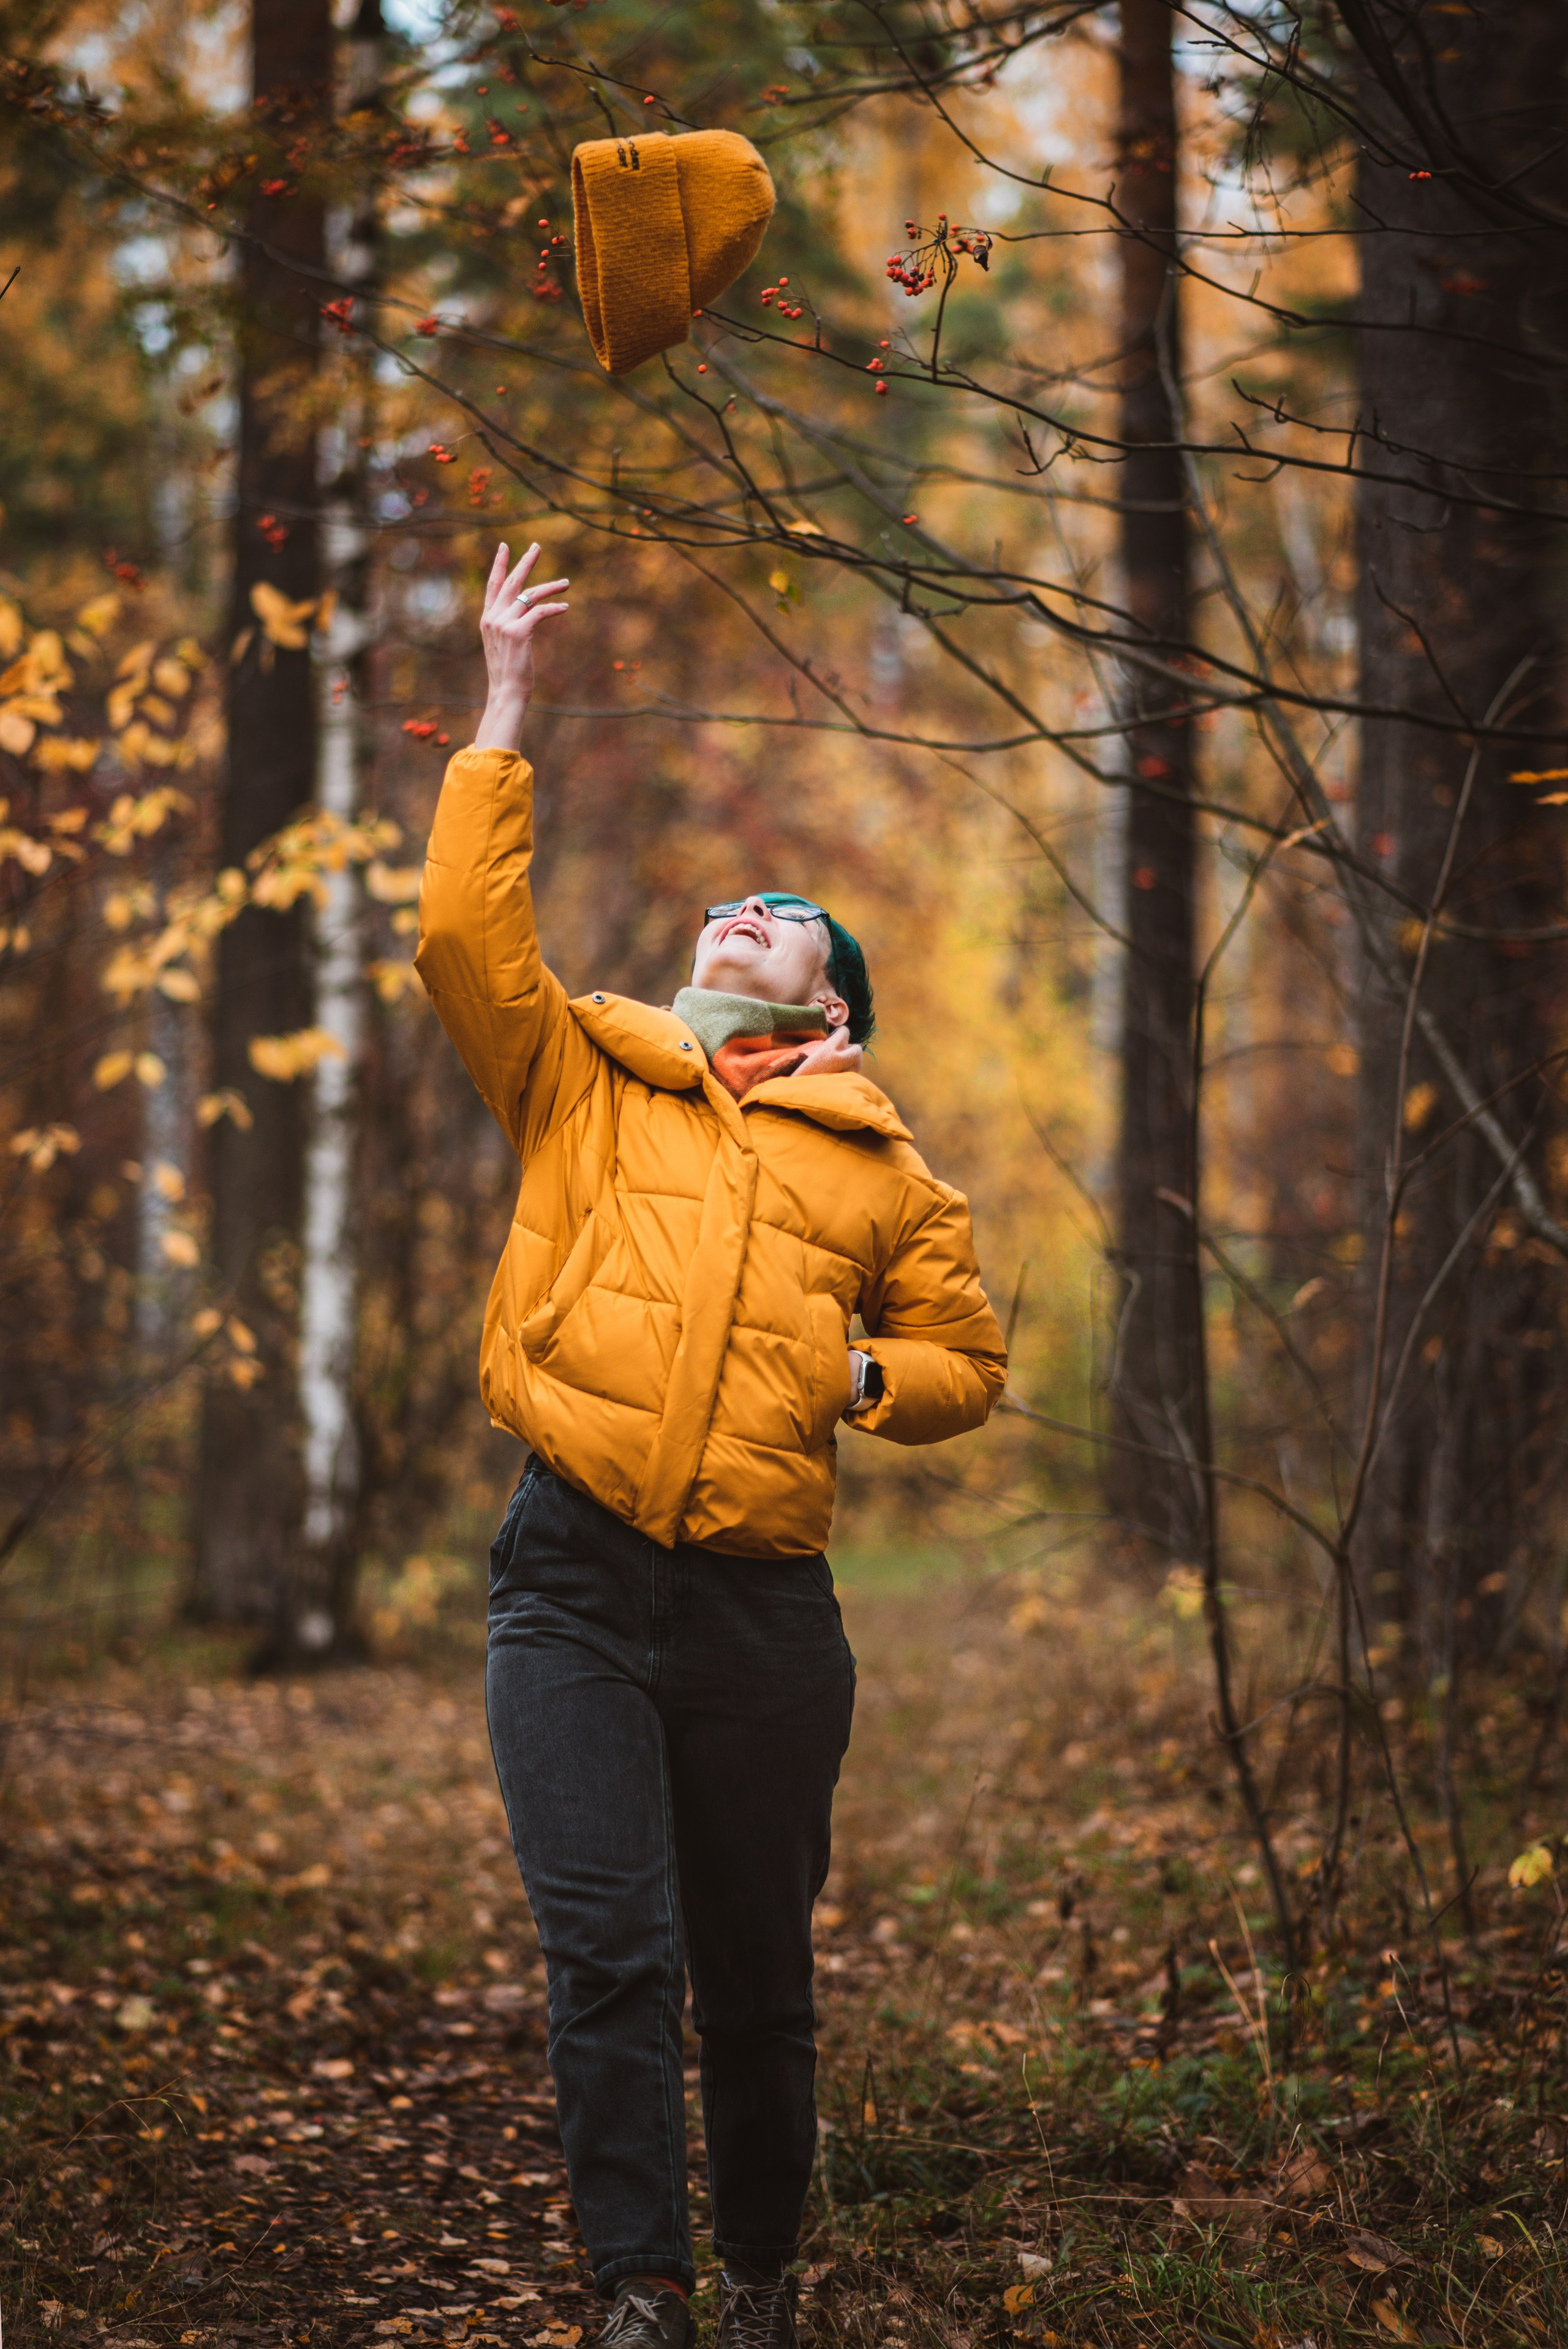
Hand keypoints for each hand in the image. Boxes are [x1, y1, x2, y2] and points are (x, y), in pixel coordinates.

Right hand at [473, 542, 569, 750]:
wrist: (507, 693)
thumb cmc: (509, 673)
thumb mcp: (505, 645)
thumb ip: (510, 625)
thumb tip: (527, 612)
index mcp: (488, 619)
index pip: (493, 585)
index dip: (499, 565)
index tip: (504, 547)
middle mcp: (492, 618)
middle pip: (511, 582)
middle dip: (525, 562)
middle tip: (537, 546)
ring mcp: (503, 624)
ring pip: (530, 595)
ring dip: (550, 587)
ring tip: (566, 582)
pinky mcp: (517, 632)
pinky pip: (539, 611)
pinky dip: (554, 608)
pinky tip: (565, 607)